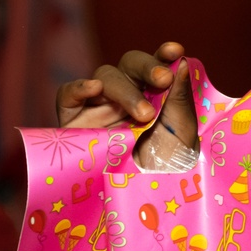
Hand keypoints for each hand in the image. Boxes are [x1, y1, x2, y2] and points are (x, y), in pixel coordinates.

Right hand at [56, 42, 197, 169]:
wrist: (136, 199)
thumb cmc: (163, 169)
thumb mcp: (181, 135)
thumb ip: (180, 99)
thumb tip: (183, 62)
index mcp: (155, 95)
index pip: (158, 65)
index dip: (164, 54)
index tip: (176, 51)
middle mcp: (127, 95)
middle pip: (130, 63)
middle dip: (147, 67)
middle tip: (163, 80)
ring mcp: (99, 105)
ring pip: (105, 76)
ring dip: (125, 89)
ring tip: (144, 114)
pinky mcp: (73, 119)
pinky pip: (68, 93)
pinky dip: (79, 87)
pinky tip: (94, 89)